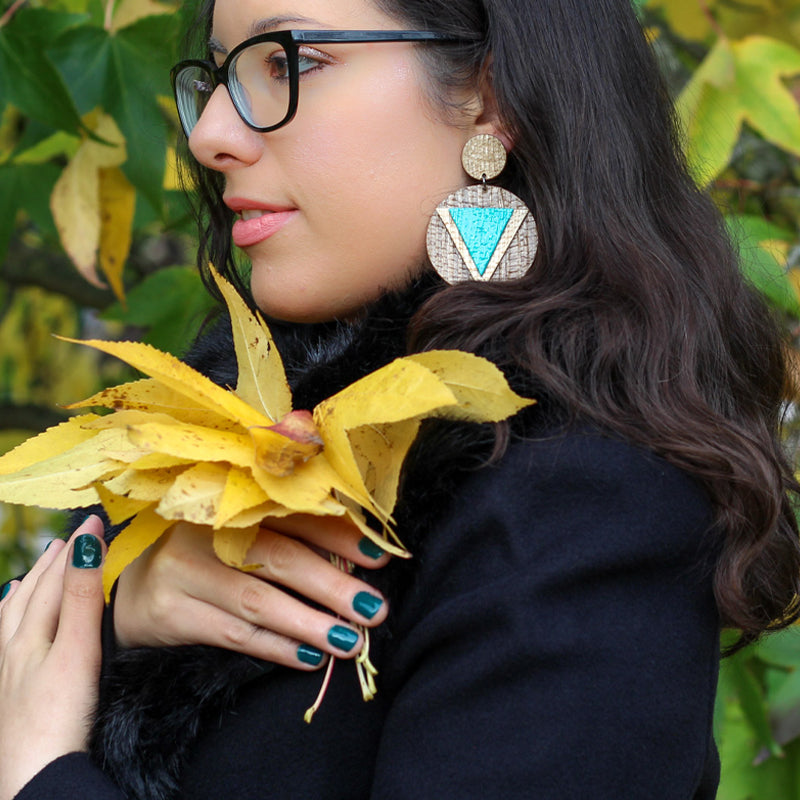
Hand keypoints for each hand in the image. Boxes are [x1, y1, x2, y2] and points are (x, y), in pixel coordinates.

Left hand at [0, 516, 105, 799]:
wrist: (35, 778)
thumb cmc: (58, 717)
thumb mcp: (77, 650)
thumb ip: (82, 597)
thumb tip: (84, 544)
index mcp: (31, 635)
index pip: (55, 580)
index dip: (75, 549)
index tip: (93, 520)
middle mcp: (14, 650)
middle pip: (29, 597)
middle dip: (48, 566)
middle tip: (64, 540)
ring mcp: (8, 676)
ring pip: (11, 622)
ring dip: (25, 593)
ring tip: (29, 575)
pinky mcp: (9, 699)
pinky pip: (3, 649)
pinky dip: (9, 629)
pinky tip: (10, 633)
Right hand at [114, 515, 390, 668]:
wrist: (131, 588)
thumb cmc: (203, 555)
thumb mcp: (238, 531)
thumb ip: (287, 531)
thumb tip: (361, 550)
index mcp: (229, 499)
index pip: (293, 515)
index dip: (338, 535)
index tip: (378, 557)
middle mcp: (204, 529)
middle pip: (279, 557)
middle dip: (332, 586)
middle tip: (374, 609)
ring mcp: (182, 570)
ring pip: (258, 601)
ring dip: (310, 624)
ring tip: (350, 641)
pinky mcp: (169, 612)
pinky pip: (233, 634)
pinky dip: (275, 647)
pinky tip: (308, 658)